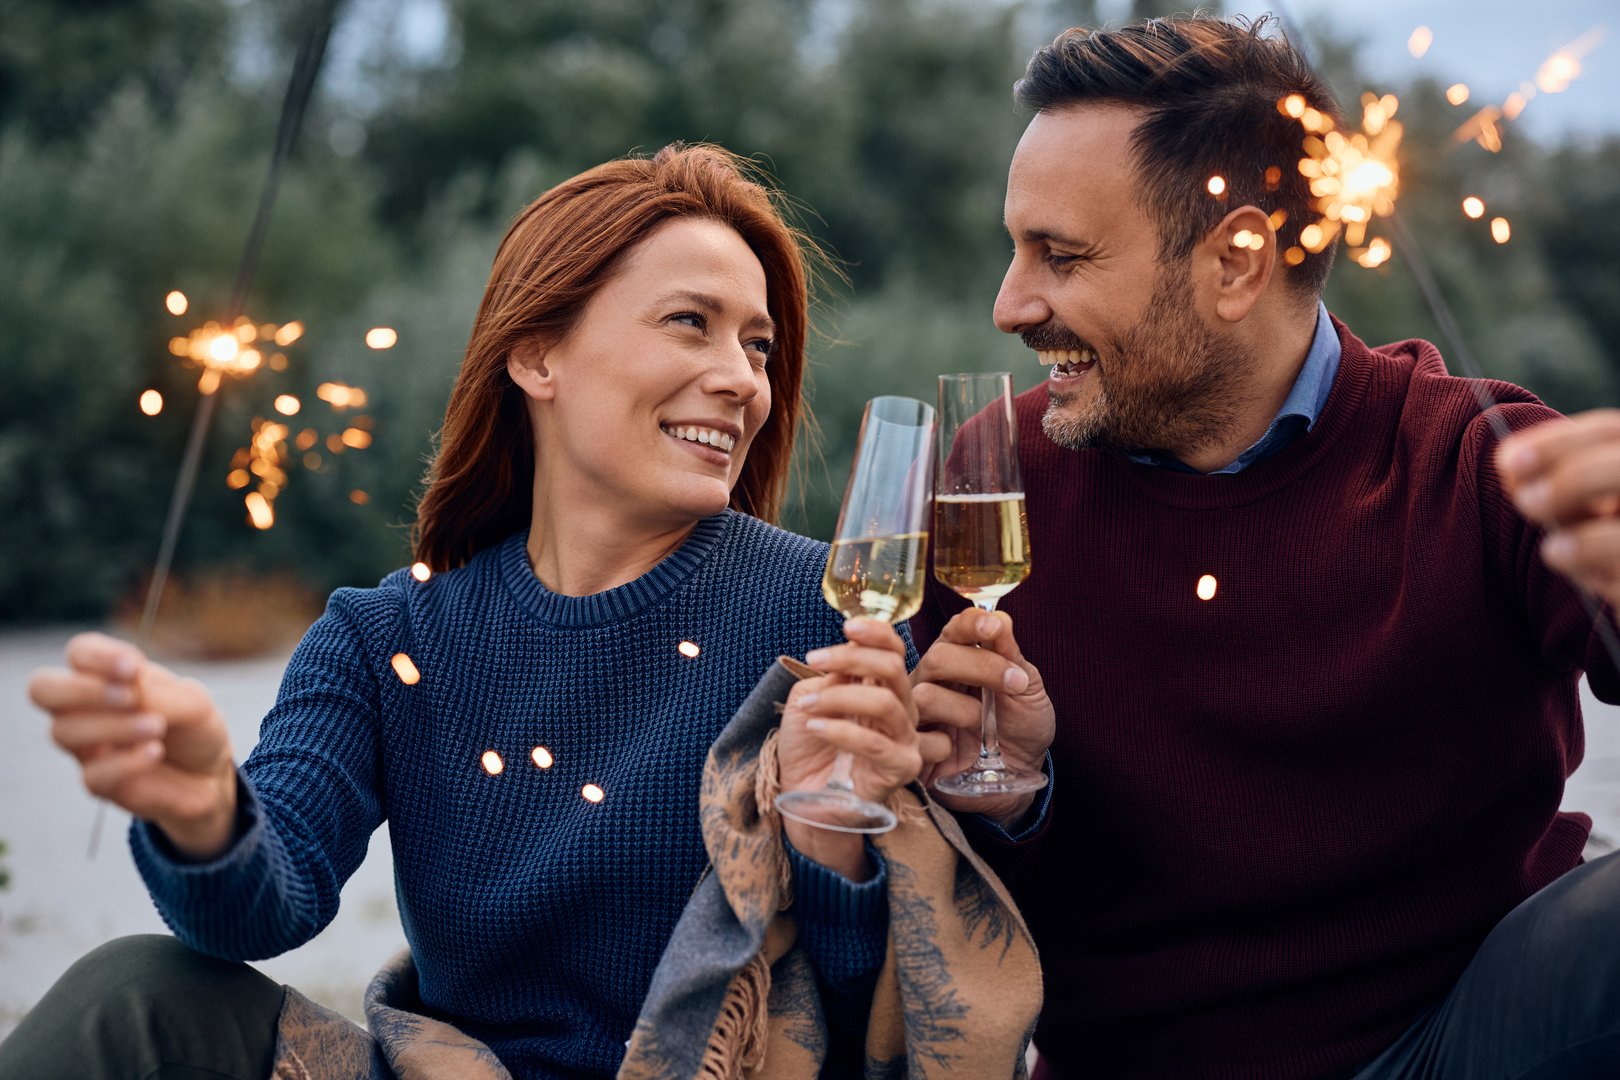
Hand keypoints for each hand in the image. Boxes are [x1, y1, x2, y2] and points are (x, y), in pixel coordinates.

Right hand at [27, 632, 238, 859]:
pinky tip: (155, 752)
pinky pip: (93, 775)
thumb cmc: (194, 727)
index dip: (97, 656)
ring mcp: (88, 747)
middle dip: (82, 689)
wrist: (212, 774)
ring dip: (114, 725)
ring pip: (65, 731)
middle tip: (132, 697)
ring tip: (157, 727)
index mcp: (109, 677)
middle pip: (42, 689)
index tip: (134, 668)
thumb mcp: (191, 702)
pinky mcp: (101, 783)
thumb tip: (128, 685)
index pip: (79, 652)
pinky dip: (126, 762)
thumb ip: (156, 692)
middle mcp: (86, 709)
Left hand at [777, 618, 921, 878]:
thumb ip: (831, 675)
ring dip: (839, 696)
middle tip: (816, 658)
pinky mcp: (900, 770)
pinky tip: (815, 728)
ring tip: (807, 706)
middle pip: (893, 669)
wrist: (804, 800)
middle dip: (853, 657)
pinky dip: (840, 730)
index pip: (894, 651)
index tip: (847, 626)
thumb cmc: (809, 749)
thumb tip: (847, 655)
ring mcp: (905, 741)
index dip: (876, 632)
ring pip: (884, 703)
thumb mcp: (811, 699)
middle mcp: (901, 711)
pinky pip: (875, 744)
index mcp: (883, 689)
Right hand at [910, 608, 1053, 829]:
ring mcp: (918, 712)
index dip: (970, 625)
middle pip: (938, 657)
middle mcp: (932, 680)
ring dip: (964, 709)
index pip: (954, 631)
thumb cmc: (1020, 730)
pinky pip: (916, 735)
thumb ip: (1011, 655)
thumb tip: (1000, 617)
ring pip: (925, 694)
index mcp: (959, 659)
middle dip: (980, 666)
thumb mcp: (1027, 690)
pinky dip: (944, 743)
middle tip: (1015, 683)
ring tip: (983, 726)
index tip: (993, 626)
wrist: (1016, 780)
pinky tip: (956, 751)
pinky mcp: (911, 747)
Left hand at [1498, 409, 1619, 606]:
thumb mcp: (1579, 508)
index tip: (1506, 460)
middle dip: (1576, 480)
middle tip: (1526, 502)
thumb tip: (1508, 462)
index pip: (1609, 432)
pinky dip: (1609, 579)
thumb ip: (1550, 483)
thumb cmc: (1604, 543)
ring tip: (1554, 551)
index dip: (1558, 443)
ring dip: (1591, 542)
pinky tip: (1588, 581)